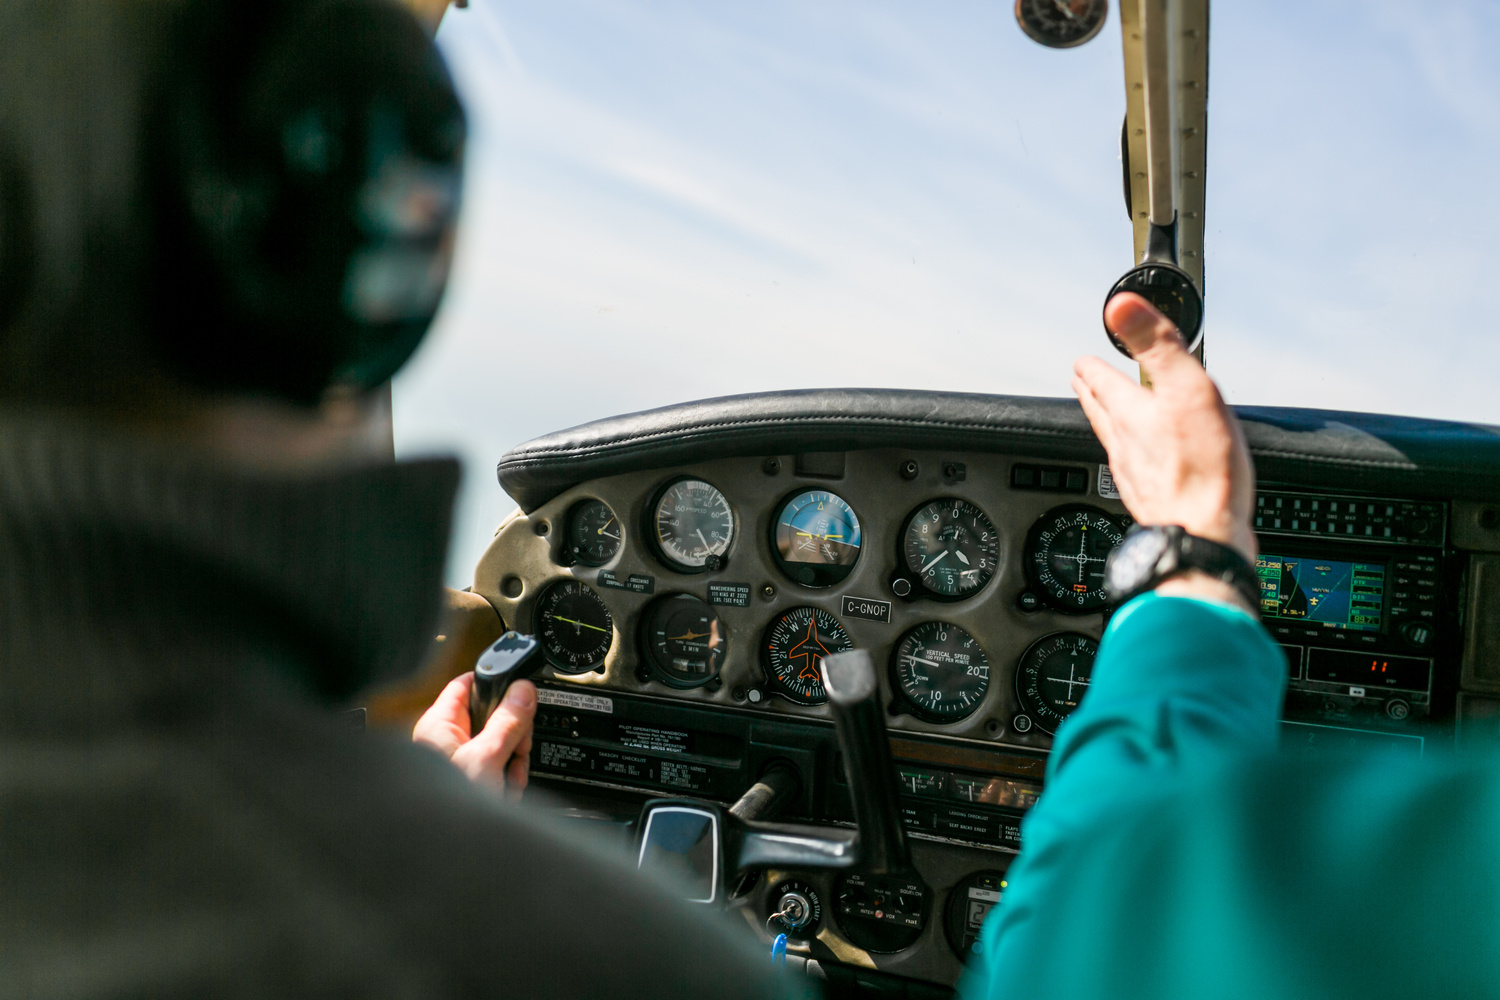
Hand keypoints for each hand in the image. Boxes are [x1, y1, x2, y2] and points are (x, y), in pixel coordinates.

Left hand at [413, 673, 535, 797]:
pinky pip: (497, 770)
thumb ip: (508, 722)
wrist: (444, 853)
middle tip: (516, 752)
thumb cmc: (447, 808)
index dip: (495, 685)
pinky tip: (505, 793)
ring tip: (507, 782)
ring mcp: (458, 762)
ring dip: (513, 763)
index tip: (519, 691)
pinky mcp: (470, 781)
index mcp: (440, 724)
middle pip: (492, 718)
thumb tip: (523, 690)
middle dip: (513, 737)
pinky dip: (507, 780)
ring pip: (499, 746)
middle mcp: (446, 740)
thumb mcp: (486, 758)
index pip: (468, 684)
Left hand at [1073, 293, 1256, 600]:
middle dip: (1091, 393)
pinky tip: (1143, 463)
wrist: (1204, 535)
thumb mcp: (1185, 389)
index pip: (1102, 380)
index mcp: (1130, 413)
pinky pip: (1134, 470)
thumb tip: (1120, 306)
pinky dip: (1132, 456)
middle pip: (1100, 412)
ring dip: (1107, 423)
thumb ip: (1155, 345)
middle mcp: (1124, 445)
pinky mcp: (1152, 501)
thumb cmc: (1201, 469)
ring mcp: (1135, 475)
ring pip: (1114, 441)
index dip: (1093, 365)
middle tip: (1082, 383)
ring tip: (1107, 416)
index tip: (1083, 358)